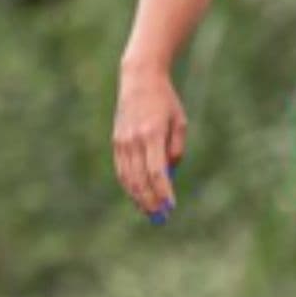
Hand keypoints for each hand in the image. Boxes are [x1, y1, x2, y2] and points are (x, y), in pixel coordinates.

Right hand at [112, 64, 187, 222]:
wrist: (139, 79)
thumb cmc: (166, 101)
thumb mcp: (179, 122)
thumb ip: (175, 149)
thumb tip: (169, 175)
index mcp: (152, 133)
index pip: (157, 171)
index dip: (163, 191)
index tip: (172, 206)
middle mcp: (134, 139)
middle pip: (140, 179)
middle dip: (151, 201)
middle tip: (161, 217)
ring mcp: (122, 141)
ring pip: (128, 178)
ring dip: (138, 198)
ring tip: (150, 212)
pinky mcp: (116, 142)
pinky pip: (121, 170)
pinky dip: (129, 186)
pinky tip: (138, 196)